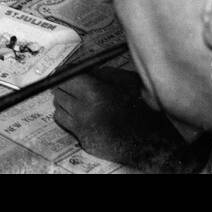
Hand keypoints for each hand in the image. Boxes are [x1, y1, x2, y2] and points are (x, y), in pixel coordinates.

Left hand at [53, 68, 190, 170]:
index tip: (65, 71)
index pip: (65, 78)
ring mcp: (83, 129)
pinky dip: (70, 119)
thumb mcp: (125, 81)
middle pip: (58, 93)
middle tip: (72, 85)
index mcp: (94, 93)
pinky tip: (82, 115)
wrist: (153, 141)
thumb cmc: (142, 108)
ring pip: (58, 109)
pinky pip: (66, 125)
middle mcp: (84, 111)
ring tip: (77, 100)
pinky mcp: (84, 142)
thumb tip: (82, 69)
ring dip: (64, 103)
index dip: (65, 73)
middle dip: (64, 87)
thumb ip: (101, 73)